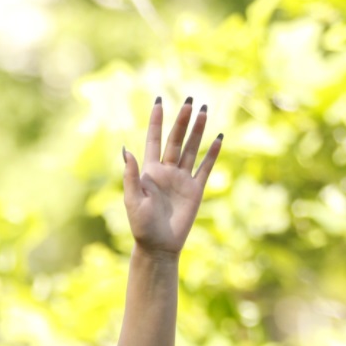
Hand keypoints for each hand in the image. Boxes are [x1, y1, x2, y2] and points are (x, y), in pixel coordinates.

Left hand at [122, 97, 221, 259]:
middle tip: (191, 100)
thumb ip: (130, 174)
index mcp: (149, 171)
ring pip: (192, 149)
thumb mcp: (132, 199)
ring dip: (198, 131)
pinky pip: (205, 168)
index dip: (156, 121)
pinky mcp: (196, 189)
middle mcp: (167, 171)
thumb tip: (126, 149)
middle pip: (176, 140)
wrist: (159, 245)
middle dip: (183, 120)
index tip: (159, 101)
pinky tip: (218, 138)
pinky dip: (212, 153)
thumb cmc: (141, 225)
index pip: (153, 139)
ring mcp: (182, 179)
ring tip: (204, 110)